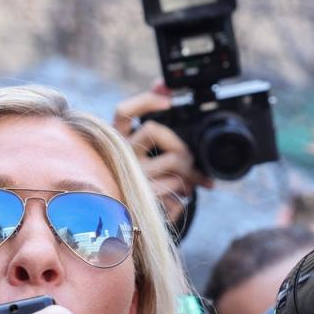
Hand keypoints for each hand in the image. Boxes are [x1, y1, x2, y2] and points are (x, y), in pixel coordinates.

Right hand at [113, 82, 212, 225]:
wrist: (134, 228)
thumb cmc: (145, 183)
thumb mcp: (149, 153)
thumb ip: (155, 119)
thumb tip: (162, 86)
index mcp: (118, 142)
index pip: (124, 112)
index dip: (145, 101)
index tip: (168, 100)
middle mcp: (120, 157)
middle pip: (153, 130)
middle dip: (180, 142)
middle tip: (191, 158)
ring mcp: (132, 178)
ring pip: (173, 158)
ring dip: (191, 170)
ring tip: (195, 180)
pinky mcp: (145, 200)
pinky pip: (178, 186)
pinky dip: (189, 190)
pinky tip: (187, 195)